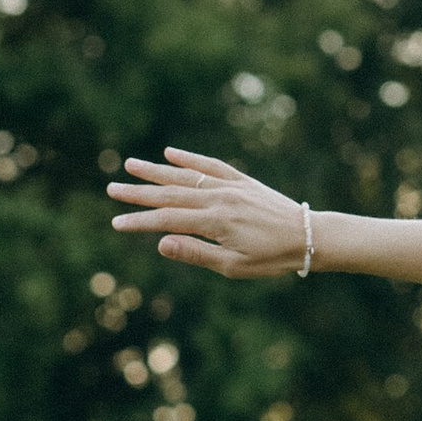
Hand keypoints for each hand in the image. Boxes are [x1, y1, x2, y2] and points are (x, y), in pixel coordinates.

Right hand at [108, 147, 304, 278]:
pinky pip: (212, 166)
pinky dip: (190, 160)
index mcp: (215, 221)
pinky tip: (171, 154)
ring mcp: (231, 187)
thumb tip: (160, 244)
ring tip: (131, 164)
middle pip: (170, 194)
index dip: (140, 221)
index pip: (167, 219)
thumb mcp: (233, 265)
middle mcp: (220, 198)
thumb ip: (196, 253)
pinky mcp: (243, 181)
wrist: (310, 237)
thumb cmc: (272, 258)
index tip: (116, 222)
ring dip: (157, 171)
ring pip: (186, 176)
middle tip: (111, 188)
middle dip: (139, 192)